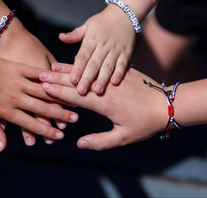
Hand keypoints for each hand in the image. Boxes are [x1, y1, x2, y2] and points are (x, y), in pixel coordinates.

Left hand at [0, 20, 67, 144]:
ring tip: (74, 102)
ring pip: (44, 92)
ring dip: (60, 98)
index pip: (31, 124)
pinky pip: (38, 74)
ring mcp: (19, 81)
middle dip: (60, 116)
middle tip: (75, 120)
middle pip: (42, 109)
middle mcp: (16, 97)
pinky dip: (51, 79)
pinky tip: (62, 81)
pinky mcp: (20, 68)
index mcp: (7, 110)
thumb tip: (3, 148)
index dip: (47, 131)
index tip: (60, 137)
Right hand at [39, 63, 166, 150]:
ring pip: (85, 72)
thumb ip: (100, 141)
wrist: (166, 104)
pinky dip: (83, 66)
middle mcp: (105, 87)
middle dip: (56, 78)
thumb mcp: (123, 137)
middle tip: (39, 74)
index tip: (42, 87)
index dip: (57, 92)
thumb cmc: (145, 123)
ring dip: (67, 69)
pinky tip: (75, 63)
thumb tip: (79, 143)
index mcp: (105, 102)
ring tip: (51, 67)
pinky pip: (97, 67)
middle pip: (76, 81)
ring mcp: (111, 78)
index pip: (75, 95)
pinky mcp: (119, 72)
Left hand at [59, 7, 135, 94]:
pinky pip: (123, 64)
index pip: (83, 56)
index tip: (72, 80)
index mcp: (92, 39)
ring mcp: (116, 49)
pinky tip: (115, 83)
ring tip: (97, 91)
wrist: (124, 14)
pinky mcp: (126, 52)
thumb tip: (60, 37)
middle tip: (81, 91)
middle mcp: (103, 45)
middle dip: (87, 78)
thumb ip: (74, 34)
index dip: (77, 68)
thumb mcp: (87, 25)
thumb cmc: (102, 22)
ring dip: (103, 79)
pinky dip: (119, 73)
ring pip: (108, 66)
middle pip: (94, 64)